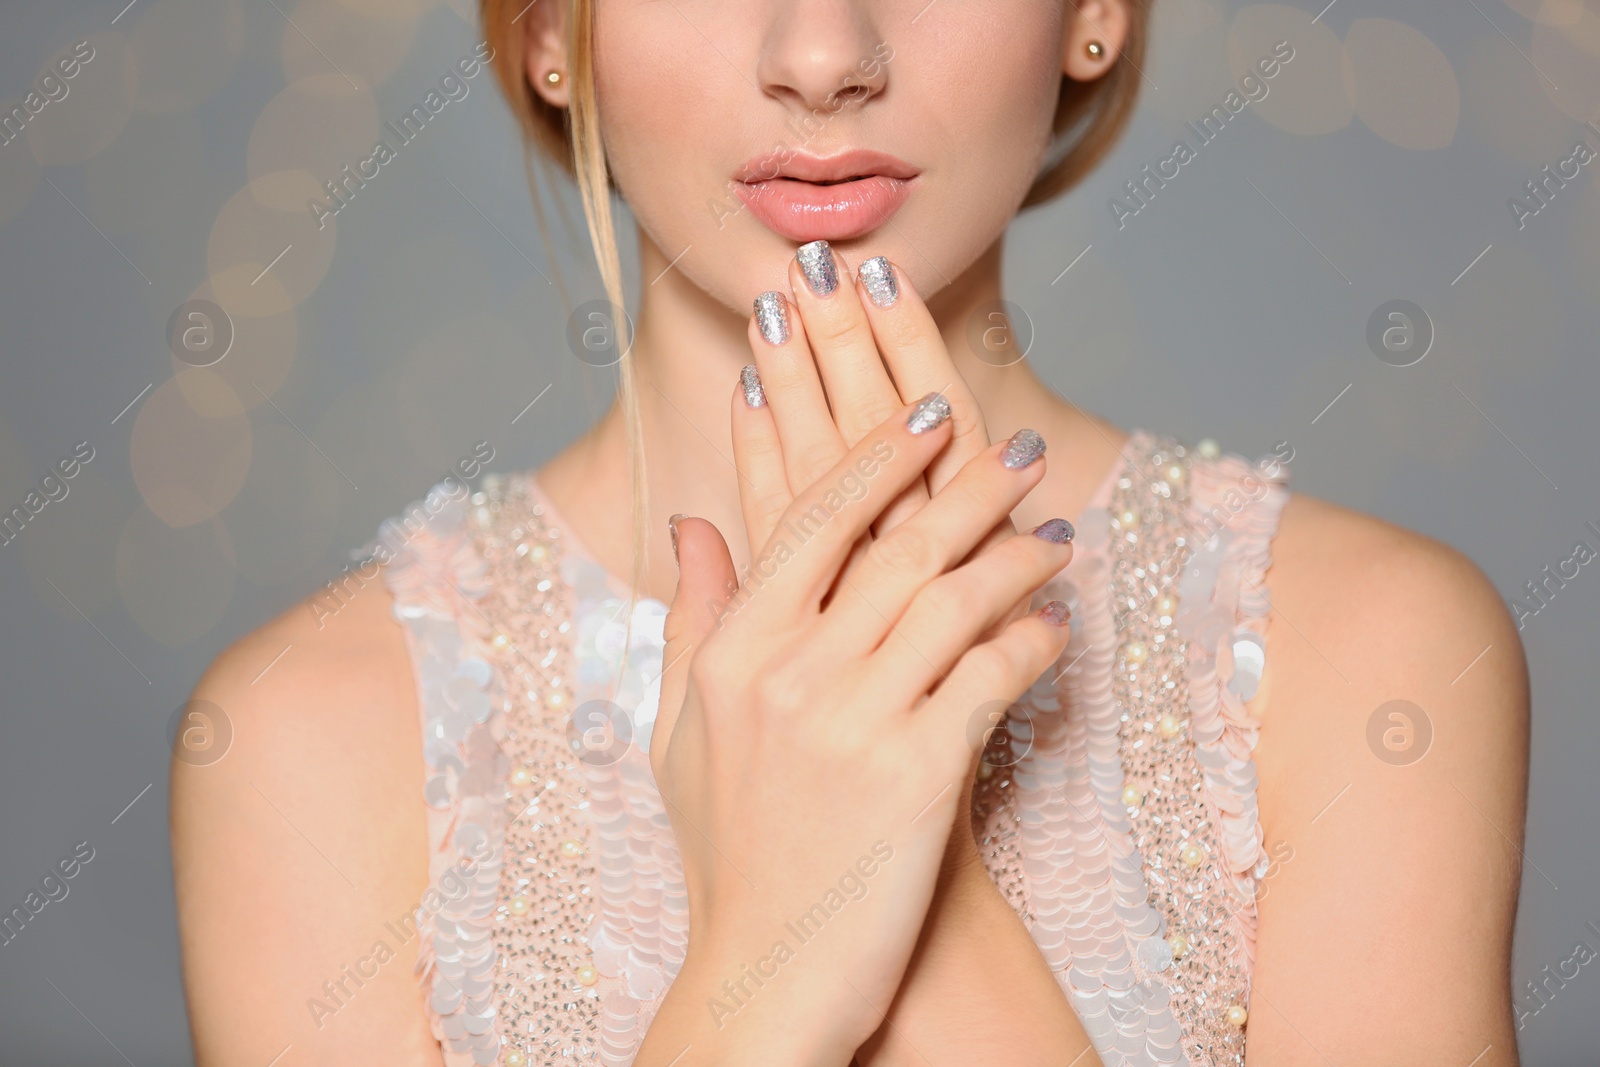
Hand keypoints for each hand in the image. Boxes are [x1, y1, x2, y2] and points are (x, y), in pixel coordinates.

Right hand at [720, 242, 1097, 1066]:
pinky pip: (990, 679)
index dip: (878, 456)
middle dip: (968, 485)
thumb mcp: (683, 730)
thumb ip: (693, 616)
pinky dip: (1032, 643)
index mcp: (732, 652)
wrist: (765, 975)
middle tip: (1021, 449)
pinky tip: (1058, 625)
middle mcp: (787, 676)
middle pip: (895, 546)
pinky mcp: (914, 777)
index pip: (812, 520)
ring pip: (952, 602)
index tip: (930, 410)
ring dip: (1015, 557)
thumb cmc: (729, 850)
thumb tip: (690, 521)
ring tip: (1055, 533)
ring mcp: (850, 725)